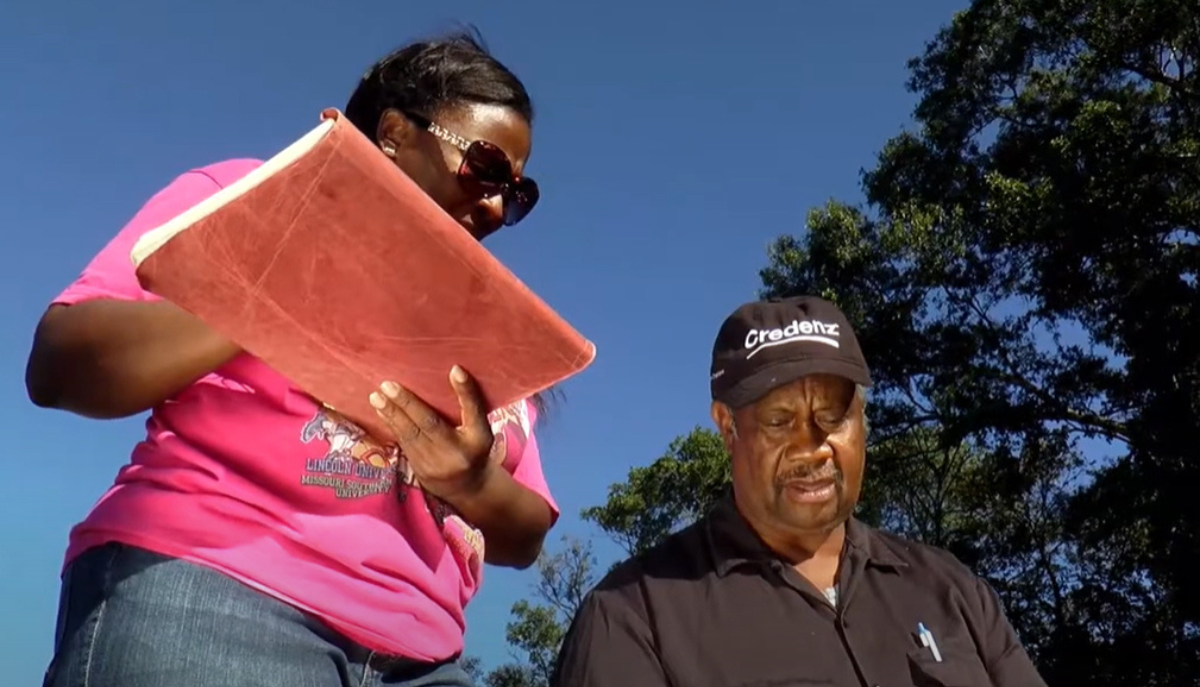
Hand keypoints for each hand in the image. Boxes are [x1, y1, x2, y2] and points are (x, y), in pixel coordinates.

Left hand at [369, 365, 494, 501]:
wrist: (468, 489)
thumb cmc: (474, 449)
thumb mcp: (480, 428)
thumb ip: (470, 403)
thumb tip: (454, 369)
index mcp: (477, 440)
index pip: (472, 412)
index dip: (465, 392)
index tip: (455, 369)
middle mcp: (456, 453)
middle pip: (430, 424)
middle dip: (406, 404)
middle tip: (387, 386)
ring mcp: (435, 465)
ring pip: (411, 435)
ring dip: (392, 415)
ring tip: (376, 397)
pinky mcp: (419, 471)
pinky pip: (404, 443)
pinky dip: (392, 426)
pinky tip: (381, 411)